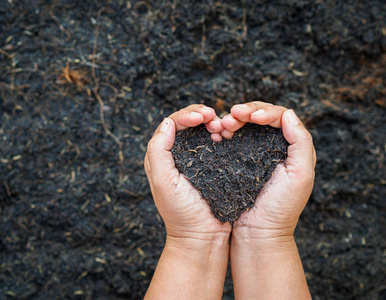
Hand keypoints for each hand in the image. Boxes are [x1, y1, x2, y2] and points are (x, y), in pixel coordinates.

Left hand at [144, 105, 231, 244]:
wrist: (202, 236)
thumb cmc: (180, 212)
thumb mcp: (164, 181)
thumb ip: (159, 150)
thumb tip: (167, 122)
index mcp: (161, 156)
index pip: (171, 124)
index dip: (187, 115)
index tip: (203, 116)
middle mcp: (176, 154)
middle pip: (187, 123)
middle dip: (200, 115)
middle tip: (213, 117)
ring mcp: (195, 159)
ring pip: (202, 130)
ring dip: (211, 123)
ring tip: (221, 127)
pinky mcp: (212, 166)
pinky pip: (215, 143)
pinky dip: (221, 135)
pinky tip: (227, 136)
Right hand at [221, 102, 315, 241]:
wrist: (257, 232)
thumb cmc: (281, 207)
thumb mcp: (300, 175)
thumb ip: (301, 142)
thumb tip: (288, 113)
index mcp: (291, 147)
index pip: (280, 117)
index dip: (264, 111)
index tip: (251, 117)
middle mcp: (274, 146)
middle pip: (260, 116)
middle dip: (246, 111)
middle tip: (232, 116)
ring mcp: (254, 152)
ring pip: (245, 125)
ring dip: (234, 119)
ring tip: (224, 125)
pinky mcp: (237, 160)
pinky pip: (232, 138)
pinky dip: (225, 131)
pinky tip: (218, 133)